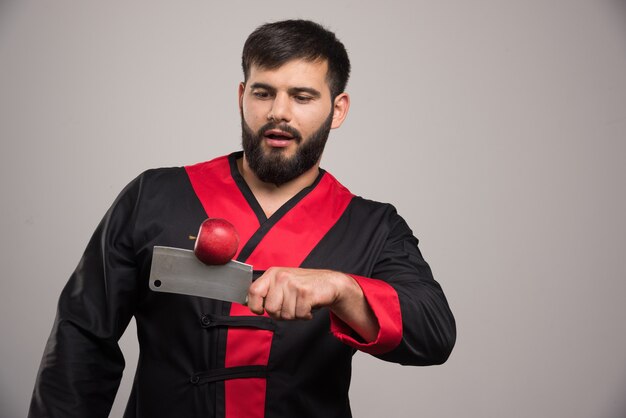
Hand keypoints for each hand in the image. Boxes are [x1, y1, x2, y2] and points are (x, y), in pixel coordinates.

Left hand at [247, 267, 379, 341]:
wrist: (329, 282)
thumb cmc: (304, 286)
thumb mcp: (282, 283)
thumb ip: (266, 292)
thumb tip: (247, 304)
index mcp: (272, 274)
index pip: (253, 292)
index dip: (254, 306)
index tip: (260, 310)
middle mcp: (281, 277)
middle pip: (270, 309)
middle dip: (280, 314)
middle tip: (291, 306)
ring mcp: (293, 284)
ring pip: (285, 315)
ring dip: (294, 315)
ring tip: (301, 304)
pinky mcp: (305, 293)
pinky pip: (299, 315)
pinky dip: (305, 315)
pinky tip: (309, 306)